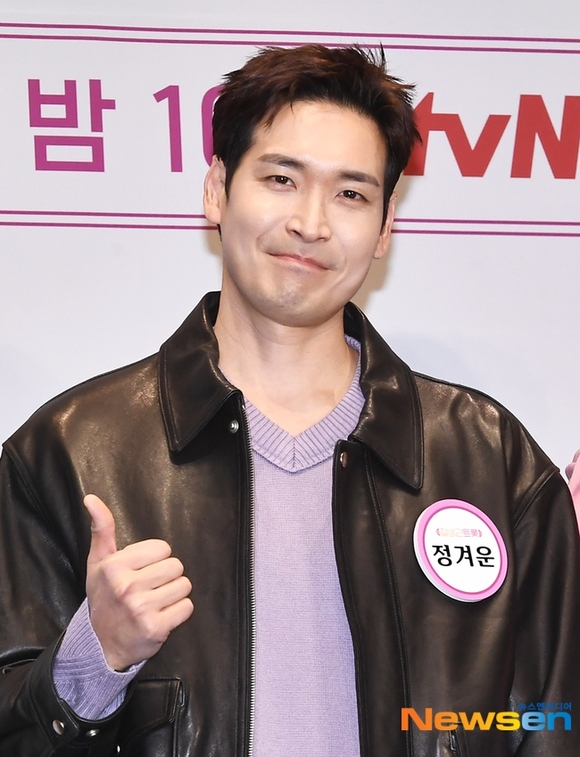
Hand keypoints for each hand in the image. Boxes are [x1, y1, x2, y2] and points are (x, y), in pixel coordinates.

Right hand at [84, 494, 193, 670]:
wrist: (100, 645)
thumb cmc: (104, 597)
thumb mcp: (98, 562)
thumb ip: (101, 529)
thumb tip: (91, 498)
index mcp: (114, 566)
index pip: (163, 548)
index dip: (155, 559)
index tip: (141, 571)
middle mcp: (127, 587)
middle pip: (176, 566)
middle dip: (166, 576)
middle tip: (149, 588)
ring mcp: (142, 609)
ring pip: (184, 586)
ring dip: (174, 594)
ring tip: (155, 602)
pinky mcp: (156, 629)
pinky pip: (187, 607)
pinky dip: (179, 612)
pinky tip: (161, 615)